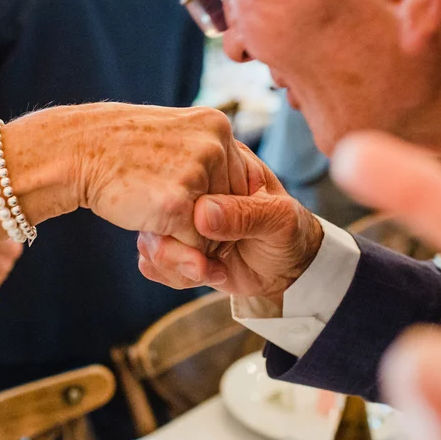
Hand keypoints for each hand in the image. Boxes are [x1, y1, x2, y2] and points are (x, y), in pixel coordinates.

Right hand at [68, 104, 250, 248]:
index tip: (187, 201)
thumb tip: (236, 199)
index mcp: (217, 126)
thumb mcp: (173, 140)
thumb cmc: (121, 148)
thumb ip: (206, 163)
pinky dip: (174, 245)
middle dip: (207, 222)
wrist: (77, 149)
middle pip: (233, 208)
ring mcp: (197, 173)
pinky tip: (147, 220)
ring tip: (155, 210)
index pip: (242, 182)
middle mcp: (215, 145)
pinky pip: (195, 246)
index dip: (218, 203)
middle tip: (166, 206)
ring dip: (190, 235)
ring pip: (216, 230)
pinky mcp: (177, 204)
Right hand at [137, 143, 321, 300]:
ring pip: (149, 239)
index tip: (200, 231)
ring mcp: (182, 219)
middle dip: (173, 246)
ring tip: (209, 270)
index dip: (179, 204)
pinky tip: (206, 274)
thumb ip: (245, 215)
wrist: (290, 270)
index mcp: (217, 164)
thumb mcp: (279, 220)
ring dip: (176, 264)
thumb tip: (201, 213)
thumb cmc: (291, 233)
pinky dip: (174, 274)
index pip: (178, 174)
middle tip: (202, 264)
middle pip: (154, 209)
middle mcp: (193, 189)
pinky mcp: (178, 246)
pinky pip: (152, 262)